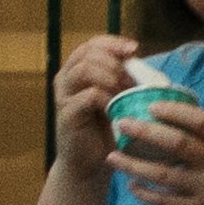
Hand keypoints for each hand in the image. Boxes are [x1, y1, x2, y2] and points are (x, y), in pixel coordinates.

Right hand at [47, 34, 141, 175]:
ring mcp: (64, 96)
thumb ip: (123, 77)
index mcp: (78, 71)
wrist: (91, 162)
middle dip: (115, 62)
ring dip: (111, 76)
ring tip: (126, 91)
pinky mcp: (67, 114)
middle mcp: (66, 80)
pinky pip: (88, 95)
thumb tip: (140, 58)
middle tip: (132, 80)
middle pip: (88, 53)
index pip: (91, 44)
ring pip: (84, 70)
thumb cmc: (108, 127)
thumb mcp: (119, 96)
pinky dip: (108, 98)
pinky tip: (117, 108)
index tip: (134, 49)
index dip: (112, 42)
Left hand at [106, 93, 203, 204]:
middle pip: (178, 144)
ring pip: (163, 174)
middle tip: (123, 124)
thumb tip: (169, 115)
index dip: (175, 111)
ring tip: (112, 157)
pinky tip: (131, 184)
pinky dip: (144, 193)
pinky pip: (164, 201)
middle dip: (146, 132)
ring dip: (134, 165)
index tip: (152, 106)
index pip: (202, 121)